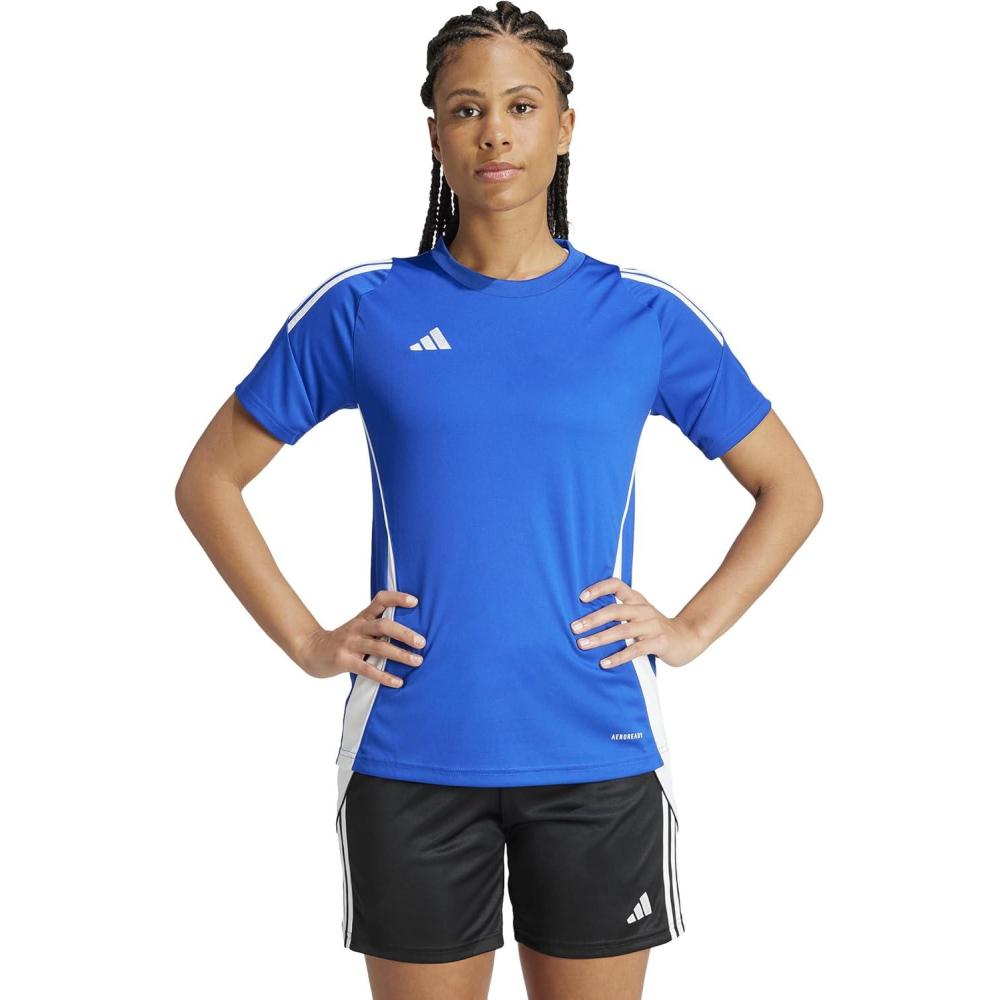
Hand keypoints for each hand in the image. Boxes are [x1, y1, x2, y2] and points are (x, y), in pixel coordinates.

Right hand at [294, 590, 425, 685]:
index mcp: (362, 617)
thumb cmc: (342, 640)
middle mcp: (357, 627)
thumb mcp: (357, 627)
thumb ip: (377, 626)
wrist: (311, 650)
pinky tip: (398, 682)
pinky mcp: (345, 661)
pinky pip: (368, 669)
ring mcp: (350, 644)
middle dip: (404, 633)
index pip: (380, 600)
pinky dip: (384, 676)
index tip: (415, 601)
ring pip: (379, 647)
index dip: (397, 598)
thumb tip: (409, 631)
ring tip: (417, 661)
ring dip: (400, 655)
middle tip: (422, 642)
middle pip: (383, 625)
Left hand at [570, 577, 705, 668]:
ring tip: (582, 644)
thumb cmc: (654, 628)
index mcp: (637, 599)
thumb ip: (619, 612)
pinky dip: (618, 657)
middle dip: (592, 619)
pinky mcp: (659, 642)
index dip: (599, 588)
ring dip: (600, 638)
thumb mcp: (639, 614)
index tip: (581, 597)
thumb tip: (585, 618)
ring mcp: (652, 626)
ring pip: (622, 630)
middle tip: (574, 628)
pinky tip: (604, 663)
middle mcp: (643, 610)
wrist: (687, 638)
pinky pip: (635, 649)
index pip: (617, 585)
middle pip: (615, 610)